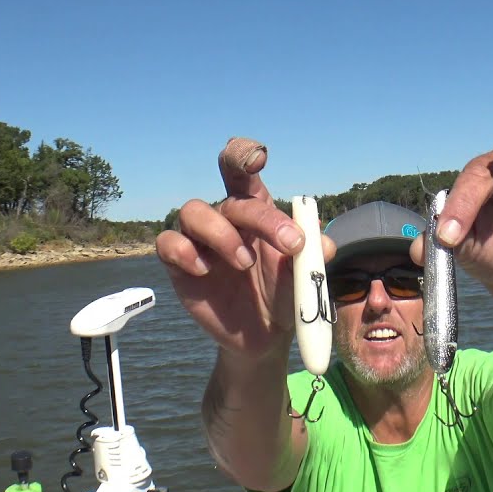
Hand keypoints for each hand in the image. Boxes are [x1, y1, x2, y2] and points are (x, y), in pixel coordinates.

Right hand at [156, 138, 330, 358]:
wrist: (264, 336)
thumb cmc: (283, 294)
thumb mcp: (303, 278)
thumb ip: (312, 258)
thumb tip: (323, 244)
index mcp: (255, 210)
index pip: (242, 172)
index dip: (244, 155)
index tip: (258, 158)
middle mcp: (225, 218)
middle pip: (233, 201)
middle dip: (263, 219)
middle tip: (291, 245)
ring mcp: (199, 240)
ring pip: (192, 211)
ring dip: (222, 234)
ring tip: (245, 263)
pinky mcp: (179, 265)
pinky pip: (168, 242)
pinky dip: (184, 252)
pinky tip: (204, 270)